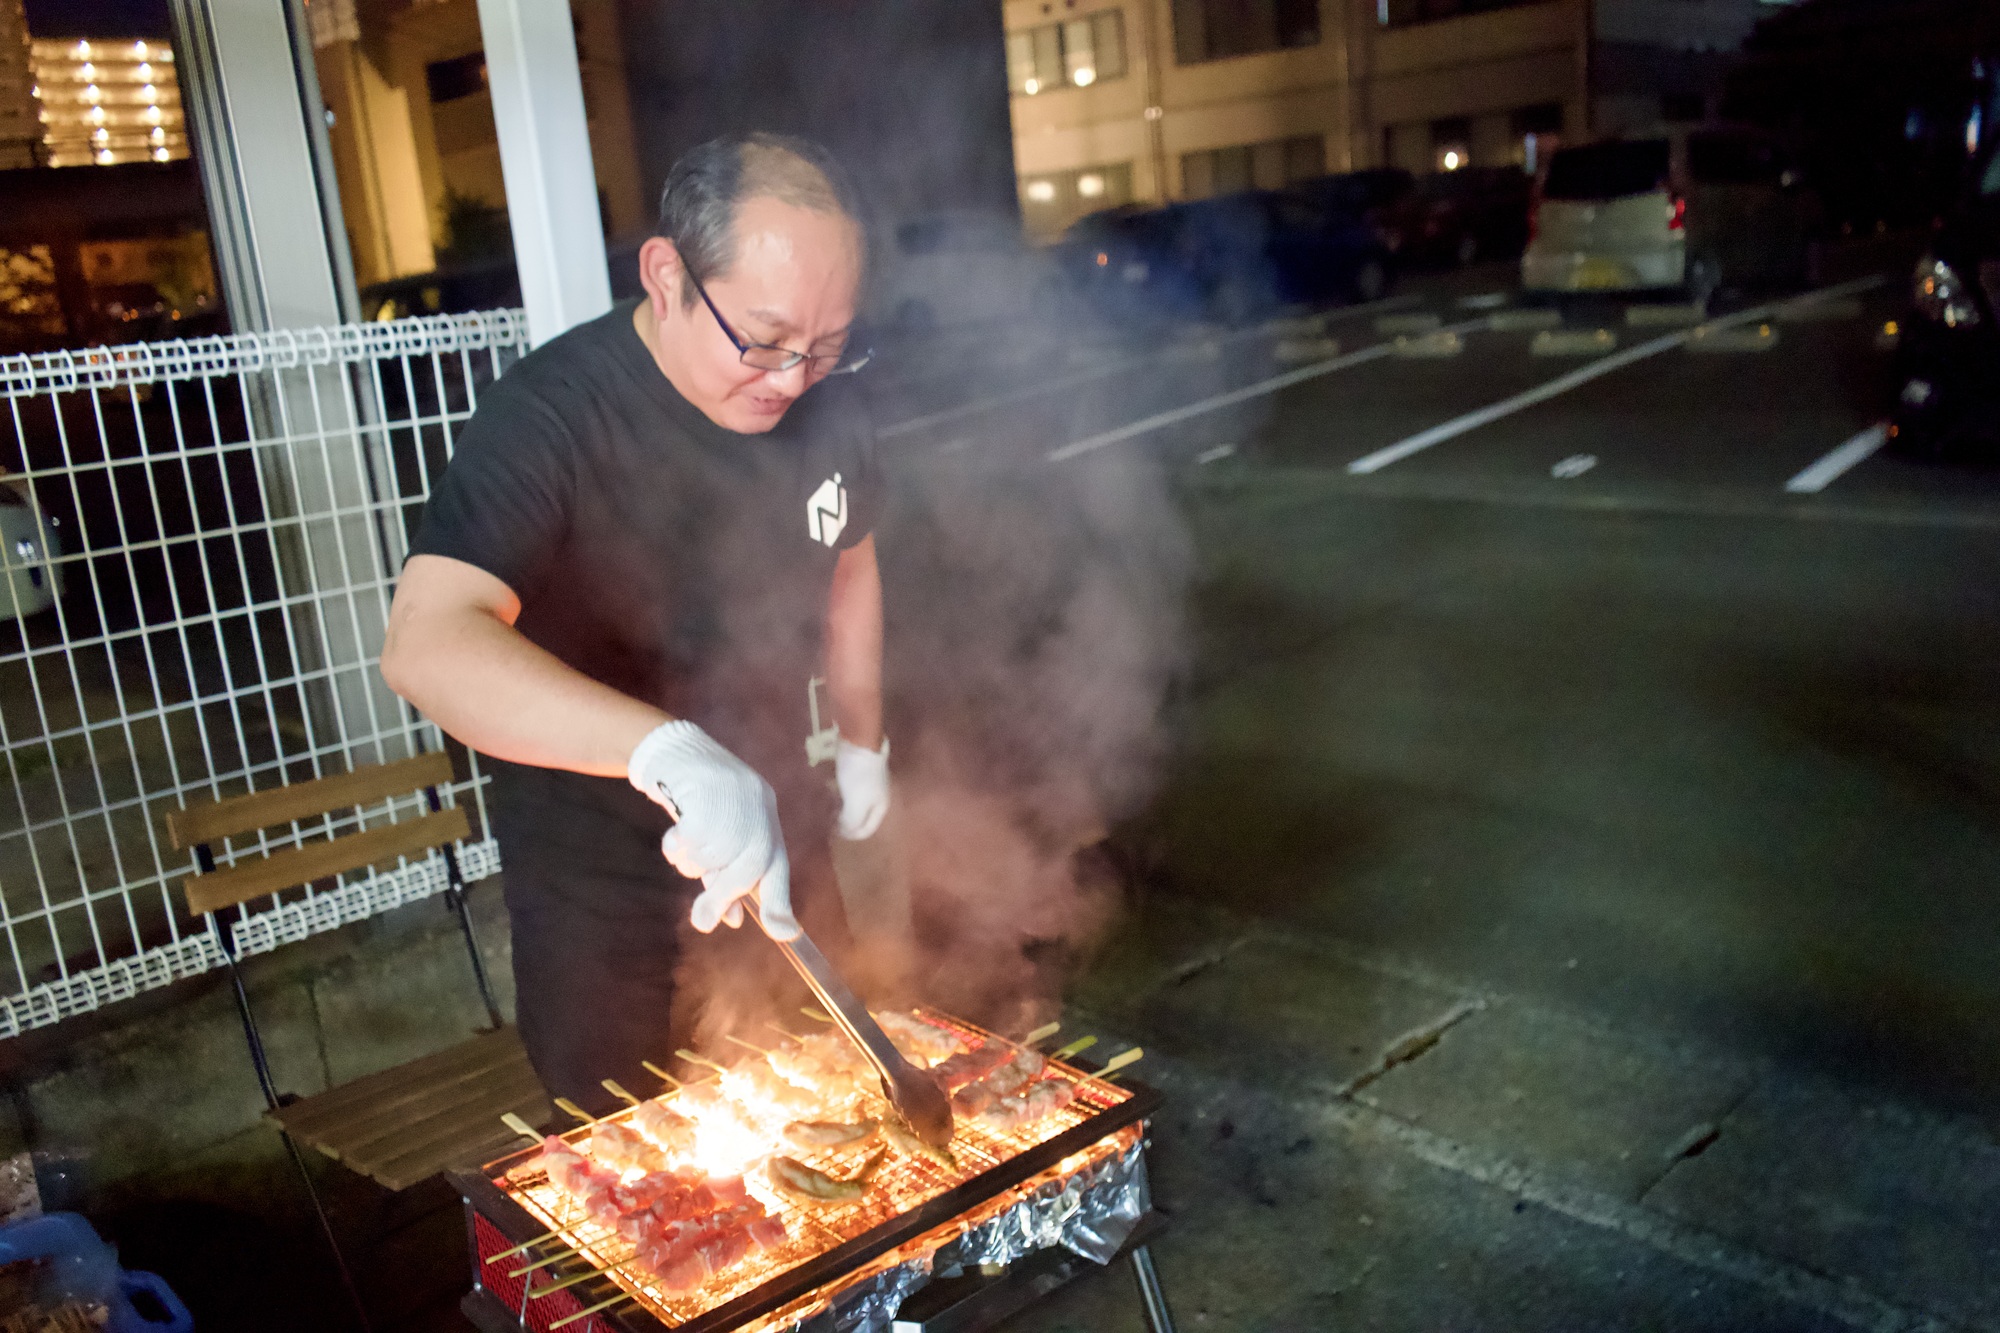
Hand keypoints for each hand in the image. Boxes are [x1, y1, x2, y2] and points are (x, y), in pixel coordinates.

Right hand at [627, 721, 798, 938]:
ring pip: (715, 859)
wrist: (679, 753)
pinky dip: (677, 847)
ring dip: (692, 863)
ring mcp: (737, 803)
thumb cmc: (700, 803)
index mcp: (767, 825)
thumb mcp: (718, 842)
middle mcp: (760, 814)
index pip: (778, 870)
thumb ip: (725, 879)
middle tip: (701, 921)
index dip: (781, 904)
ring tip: (683, 842)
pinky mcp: (710, 793)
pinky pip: (691, 842)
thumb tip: (734, 922)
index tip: (785, 935)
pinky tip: (675, 831)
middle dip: (724, 897)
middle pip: (748, 871)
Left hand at [834, 735, 890, 840]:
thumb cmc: (859, 776)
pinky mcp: (858, 769)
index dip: (850, 834)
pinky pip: (848, 786)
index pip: (867, 829)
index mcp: (881, 806)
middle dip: (845, 820)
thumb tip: (846, 831)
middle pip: (861, 815)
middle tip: (828, 821)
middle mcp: (877, 796)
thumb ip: (852, 821)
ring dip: (840, 805)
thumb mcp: (856, 804)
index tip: (833, 832)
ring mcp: (868, 782)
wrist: (860, 741)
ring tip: (826, 805)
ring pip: (853, 800)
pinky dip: (838, 790)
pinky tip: (829, 787)